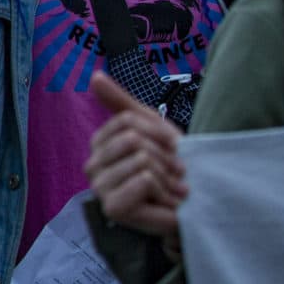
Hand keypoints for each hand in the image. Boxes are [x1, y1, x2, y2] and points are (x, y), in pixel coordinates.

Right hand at [86, 71, 187, 235]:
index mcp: (99, 145)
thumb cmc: (171, 168)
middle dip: (164, 156)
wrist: (191, 206)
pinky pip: (144, 180)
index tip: (170, 149)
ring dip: (168, 177)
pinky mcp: (113, 209)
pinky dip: (165, 191)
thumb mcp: (150, 128)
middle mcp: (92, 166)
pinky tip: (168, 204)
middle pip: (133, 140)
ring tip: (174, 190)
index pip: (127, 121)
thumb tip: (94, 75)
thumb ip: (121, 104)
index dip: (157, 132)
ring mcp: (100, 188)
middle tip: (175, 173)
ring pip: (141, 160)